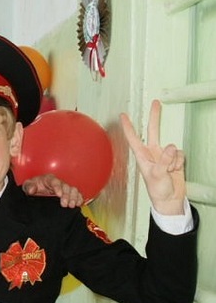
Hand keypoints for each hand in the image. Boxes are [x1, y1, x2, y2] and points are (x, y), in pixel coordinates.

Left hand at [22, 174, 83, 207]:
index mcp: (48, 179)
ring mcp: (64, 188)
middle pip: (66, 186)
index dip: (58, 187)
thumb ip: (29, 186)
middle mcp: (58, 183)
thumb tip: (32, 189)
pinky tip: (79, 204)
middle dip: (66, 195)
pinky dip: (79, 198)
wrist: (35, 192)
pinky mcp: (68, 194)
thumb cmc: (33, 187)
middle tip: (64, 204)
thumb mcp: (27, 185)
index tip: (59, 194)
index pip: (55, 181)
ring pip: (73, 190)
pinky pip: (77, 194)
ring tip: (71, 205)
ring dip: (74, 198)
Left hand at [120, 100, 185, 214]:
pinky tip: (175, 170)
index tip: (123, 115)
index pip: (133, 138)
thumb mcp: (157, 175)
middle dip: (155, 117)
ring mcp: (163, 155)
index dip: (128, 127)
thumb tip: (170, 147)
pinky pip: (179, 154)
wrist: (170, 200)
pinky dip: (179, 162)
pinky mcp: (174, 159)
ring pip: (172, 147)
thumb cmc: (158, 191)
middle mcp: (151, 153)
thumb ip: (163, 160)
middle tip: (156, 102)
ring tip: (168, 171)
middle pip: (153, 131)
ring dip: (173, 159)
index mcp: (142, 156)